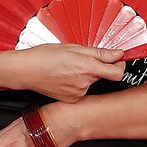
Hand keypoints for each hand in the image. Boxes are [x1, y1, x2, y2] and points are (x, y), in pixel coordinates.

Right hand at [10, 43, 125, 101]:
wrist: (26, 71)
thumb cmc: (45, 56)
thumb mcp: (73, 47)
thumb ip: (99, 52)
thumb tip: (118, 54)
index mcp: (86, 67)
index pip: (117, 73)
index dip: (119, 65)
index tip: (116, 59)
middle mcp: (84, 83)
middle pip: (103, 75)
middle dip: (97, 67)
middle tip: (81, 60)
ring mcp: (78, 93)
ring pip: (91, 82)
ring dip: (85, 75)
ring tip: (68, 68)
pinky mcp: (72, 99)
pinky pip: (82, 90)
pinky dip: (77, 83)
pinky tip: (64, 78)